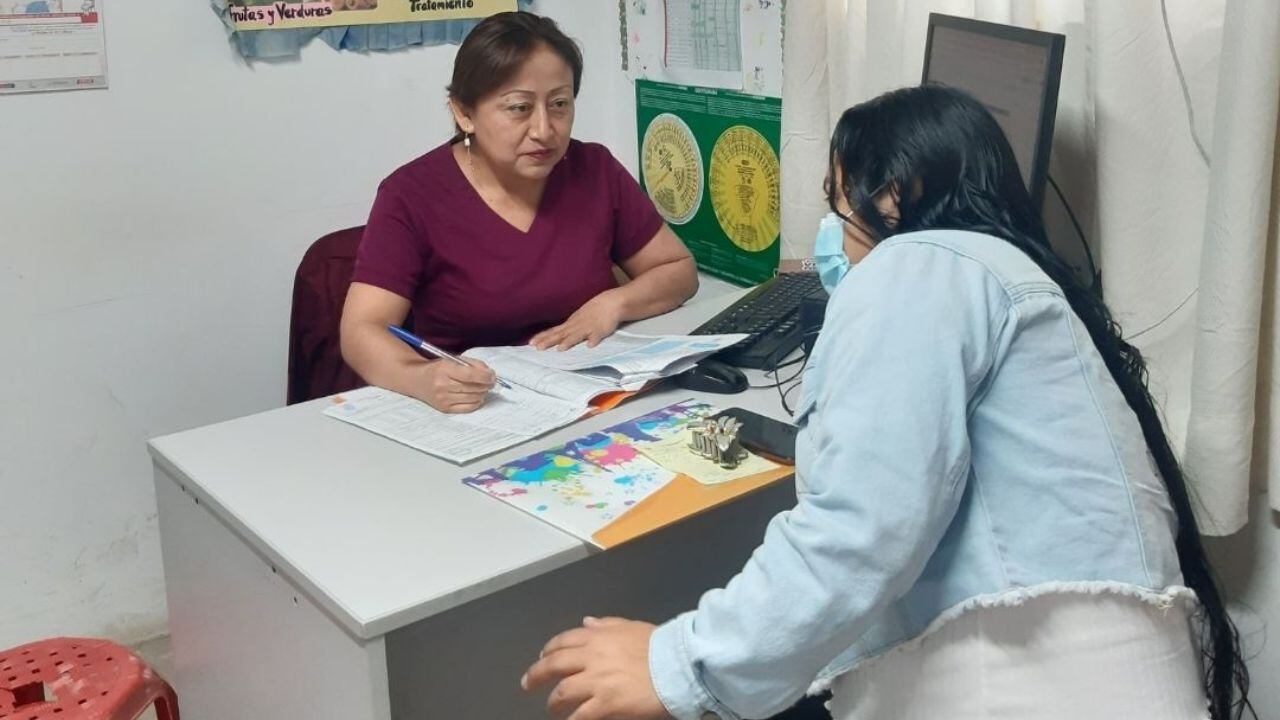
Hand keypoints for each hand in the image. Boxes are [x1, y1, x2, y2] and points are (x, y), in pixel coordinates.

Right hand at [416, 358, 494, 412]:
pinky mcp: (445, 409)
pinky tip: (475, 396)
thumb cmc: (438, 368)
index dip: (486, 376)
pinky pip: (468, 408)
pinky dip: (476, 402)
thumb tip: (490, 374)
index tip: (492, 375)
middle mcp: (442, 385)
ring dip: (482, 392)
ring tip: (481, 387)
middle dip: (486, 384)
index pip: (471, 375)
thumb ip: (473, 364)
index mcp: (444, 369)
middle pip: (474, 387)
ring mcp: (443, 399)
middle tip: (489, 381)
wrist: (416, 380)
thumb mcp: (453, 359)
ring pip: (473, 398)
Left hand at [523, 617, 668, 719]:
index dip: (548, 650)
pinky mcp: (605, 703)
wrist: (676, 665)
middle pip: (553, 665)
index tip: (542, 657)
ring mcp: (596, 681)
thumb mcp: (631, 627)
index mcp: (598, 636)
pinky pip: (579, 716)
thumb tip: (588, 622)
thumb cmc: (659, 646)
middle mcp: (591, 656)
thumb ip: (606, 625)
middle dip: (536, 675)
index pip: (563, 641)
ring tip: (552, 708)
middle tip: (528, 684)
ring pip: (562, 692)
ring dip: (553, 702)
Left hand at [530, 292, 624, 350]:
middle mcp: (576, 326)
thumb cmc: (591, 313)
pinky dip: (594, 340)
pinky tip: (590, 345)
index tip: (530, 343)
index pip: (554, 331)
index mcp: (570, 324)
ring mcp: (588, 328)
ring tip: (561, 349)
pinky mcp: (601, 330)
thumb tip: (551, 336)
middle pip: (561, 335)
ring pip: (577, 336)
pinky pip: (597, 336)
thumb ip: (566, 329)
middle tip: (538, 348)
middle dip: (549, 341)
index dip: (542, 337)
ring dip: (569, 342)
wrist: (609, 303)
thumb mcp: (576, 320)